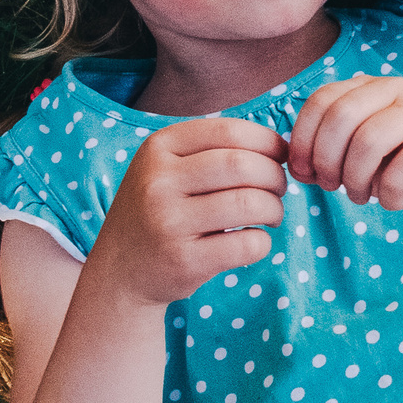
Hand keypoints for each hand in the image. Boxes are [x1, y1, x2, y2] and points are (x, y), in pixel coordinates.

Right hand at [84, 116, 287, 305]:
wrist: (119, 272)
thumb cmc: (160, 210)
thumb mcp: (168, 167)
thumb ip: (214, 150)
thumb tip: (283, 145)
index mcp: (158, 148)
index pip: (229, 131)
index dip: (267, 142)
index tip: (280, 157)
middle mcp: (158, 182)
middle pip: (242, 165)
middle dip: (275, 176)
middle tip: (278, 189)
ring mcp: (168, 223)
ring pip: (249, 203)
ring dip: (274, 209)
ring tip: (271, 215)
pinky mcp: (183, 261)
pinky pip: (247, 244)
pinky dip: (263, 242)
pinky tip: (254, 241)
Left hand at [289, 73, 402, 212]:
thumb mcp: (364, 151)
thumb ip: (331, 148)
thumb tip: (293, 165)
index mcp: (371, 86)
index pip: (319, 101)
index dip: (303, 141)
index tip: (304, 174)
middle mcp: (395, 88)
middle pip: (339, 118)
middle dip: (326, 162)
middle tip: (333, 187)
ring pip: (366, 143)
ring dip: (356, 182)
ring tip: (364, 196)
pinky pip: (398, 171)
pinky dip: (389, 196)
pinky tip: (397, 200)